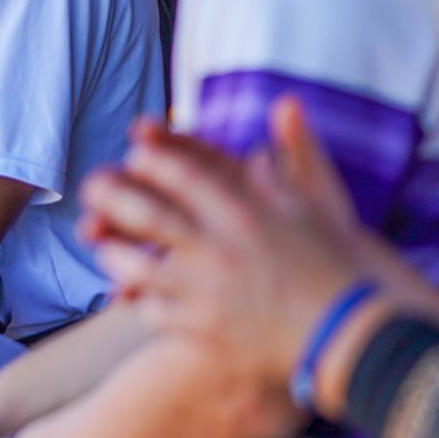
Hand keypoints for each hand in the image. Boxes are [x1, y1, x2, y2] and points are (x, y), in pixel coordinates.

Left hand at [78, 100, 363, 380]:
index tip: (133, 150)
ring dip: (113, 251)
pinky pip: (155, 312)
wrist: (348, 336)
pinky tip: (128, 292)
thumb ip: (293, 150)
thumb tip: (285, 101)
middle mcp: (219, 250)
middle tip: (90, 186)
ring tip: (99, 240)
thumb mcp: (315, 202)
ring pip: (138, 268)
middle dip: (110, 196)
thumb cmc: (333, 265)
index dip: (151, 159)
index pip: (182, 175)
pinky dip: (137, 300)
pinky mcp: (203, 332)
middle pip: (146, 214)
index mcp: (243, 214)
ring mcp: (207, 294)